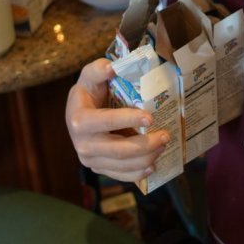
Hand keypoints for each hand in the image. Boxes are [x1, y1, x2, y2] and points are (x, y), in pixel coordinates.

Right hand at [65, 57, 170, 181]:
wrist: (78, 113)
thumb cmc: (89, 91)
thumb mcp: (90, 76)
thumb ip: (98, 69)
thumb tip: (111, 68)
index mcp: (80, 120)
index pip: (107, 122)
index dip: (128, 120)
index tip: (151, 117)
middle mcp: (82, 144)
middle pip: (118, 150)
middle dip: (145, 145)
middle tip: (166, 135)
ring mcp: (90, 159)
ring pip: (122, 165)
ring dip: (146, 158)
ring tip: (163, 146)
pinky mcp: (98, 168)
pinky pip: (120, 175)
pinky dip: (138, 173)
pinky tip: (153, 165)